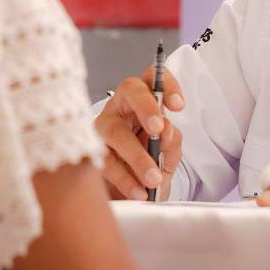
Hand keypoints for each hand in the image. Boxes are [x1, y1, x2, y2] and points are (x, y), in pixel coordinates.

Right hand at [94, 64, 184, 200]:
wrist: (135, 192)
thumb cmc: (152, 163)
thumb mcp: (169, 153)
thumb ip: (172, 141)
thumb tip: (166, 132)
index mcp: (145, 100)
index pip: (154, 77)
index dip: (167, 84)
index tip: (178, 105)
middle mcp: (122, 106)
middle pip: (130, 90)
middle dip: (146, 107)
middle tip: (158, 130)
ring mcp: (103, 126)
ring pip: (115, 130)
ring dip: (136, 156)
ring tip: (153, 178)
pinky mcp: (91, 151)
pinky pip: (106, 161)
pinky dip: (125, 179)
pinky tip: (139, 191)